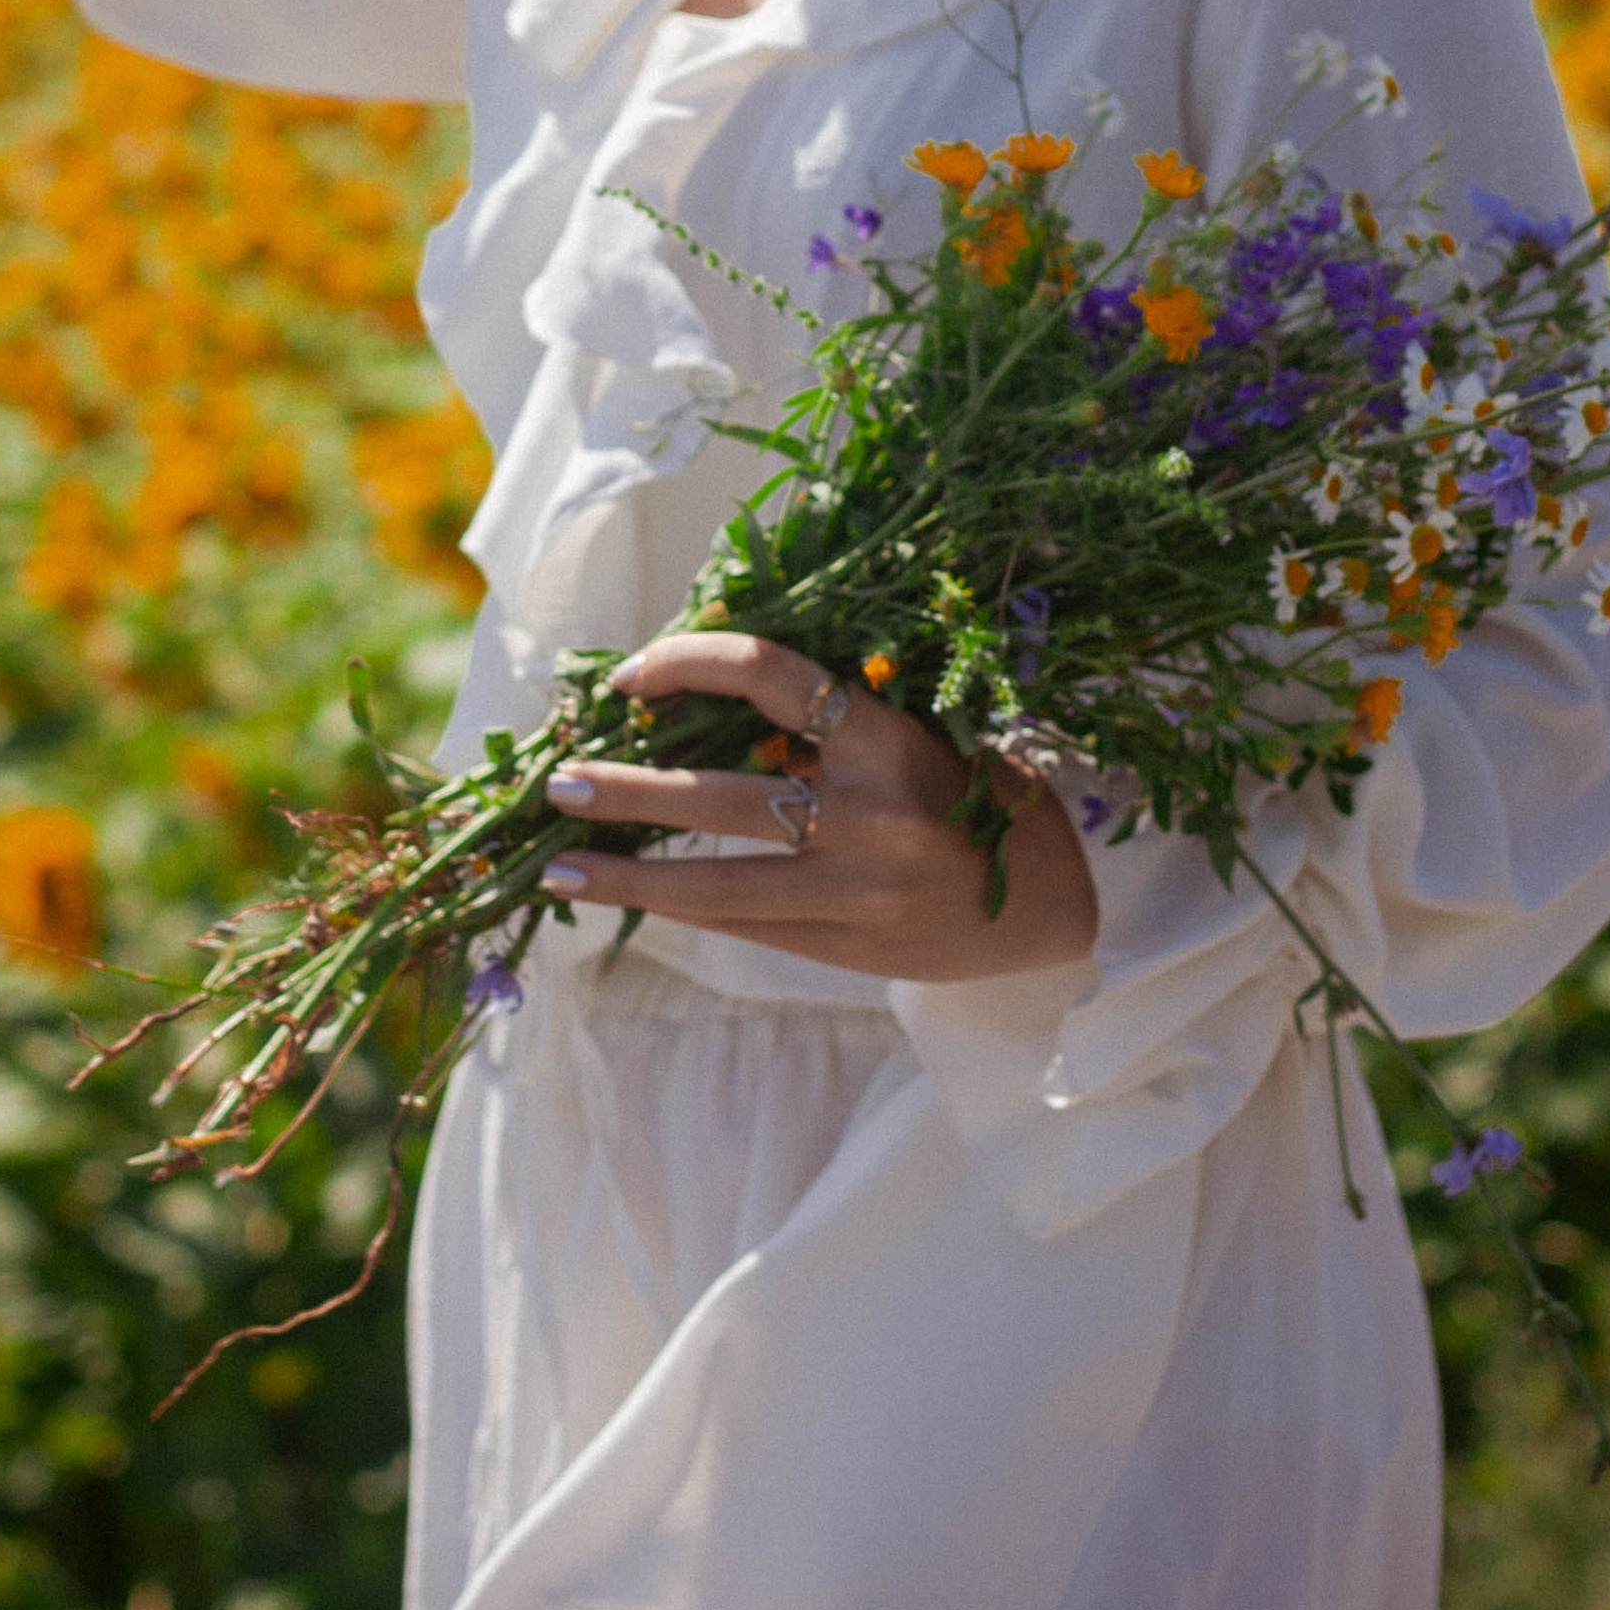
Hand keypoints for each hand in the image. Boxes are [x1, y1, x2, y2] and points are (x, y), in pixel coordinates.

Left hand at [540, 631, 1099, 983]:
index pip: (773, 676)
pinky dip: (679, 907)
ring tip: (557, 866)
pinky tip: (627, 899)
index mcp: (890, 738)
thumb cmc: (977, 797)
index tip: (631, 676)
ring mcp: (855, 891)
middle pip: (722, 796)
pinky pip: (743, 924)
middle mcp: (870, 815)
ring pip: (716, 882)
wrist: (1052, 907)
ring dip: (628, 872)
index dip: (692, 662)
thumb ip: (827, 729)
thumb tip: (702, 709)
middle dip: (630, 791)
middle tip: (559, 782)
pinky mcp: (846, 947)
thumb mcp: (917, 735)